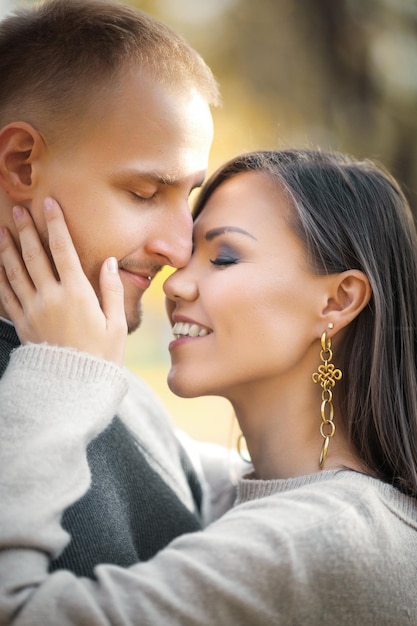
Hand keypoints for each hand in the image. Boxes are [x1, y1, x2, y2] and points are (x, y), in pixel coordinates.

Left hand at [0, 198, 126, 364]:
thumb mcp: (116, 325)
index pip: (63, 250)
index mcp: (77, 294)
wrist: (73, 388)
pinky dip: (0, 276)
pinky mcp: (22, 323)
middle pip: (34, 255)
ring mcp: (32, 310)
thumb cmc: (101, 356)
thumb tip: (109, 262)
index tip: (50, 203)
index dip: (56, 224)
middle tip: (18, 209)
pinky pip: (6, 295)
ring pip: (15, 271)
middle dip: (26, 229)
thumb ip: (113, 291)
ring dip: (7, 248)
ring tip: (2, 230)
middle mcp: (51, 297)